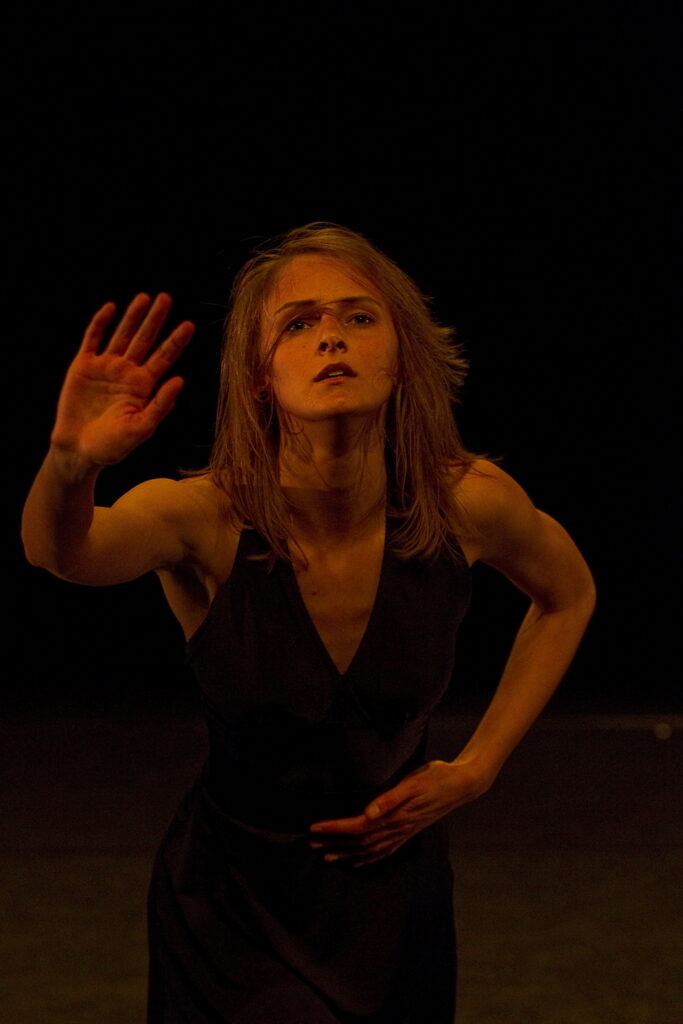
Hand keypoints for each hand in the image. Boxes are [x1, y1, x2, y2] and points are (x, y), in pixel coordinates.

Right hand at [50, 293, 194, 467]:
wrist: (78, 451)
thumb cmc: (112, 446)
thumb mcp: (141, 428)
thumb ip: (161, 405)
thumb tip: (180, 379)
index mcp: (143, 386)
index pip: (164, 358)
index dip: (176, 341)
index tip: (189, 325)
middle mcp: (127, 373)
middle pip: (145, 340)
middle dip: (155, 320)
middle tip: (166, 298)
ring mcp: (105, 367)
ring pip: (122, 335)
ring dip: (132, 316)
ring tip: (145, 297)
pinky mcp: (83, 366)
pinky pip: (93, 340)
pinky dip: (100, 323)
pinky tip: (111, 308)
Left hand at [309, 759, 487, 866]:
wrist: (461, 784)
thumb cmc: (436, 777)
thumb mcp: (413, 782)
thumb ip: (389, 798)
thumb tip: (368, 813)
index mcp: (395, 816)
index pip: (357, 827)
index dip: (334, 829)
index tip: (314, 828)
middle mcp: (397, 829)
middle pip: (359, 842)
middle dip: (334, 843)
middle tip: (311, 843)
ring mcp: (404, 833)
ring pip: (369, 850)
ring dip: (347, 853)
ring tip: (327, 855)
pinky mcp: (409, 832)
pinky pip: (384, 851)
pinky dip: (368, 858)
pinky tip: (358, 861)